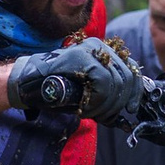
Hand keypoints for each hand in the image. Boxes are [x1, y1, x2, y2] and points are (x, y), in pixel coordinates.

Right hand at [5, 37, 142, 120]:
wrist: (28, 84)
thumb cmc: (57, 90)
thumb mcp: (89, 92)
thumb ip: (109, 94)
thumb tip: (130, 107)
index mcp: (104, 53)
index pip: (132, 70)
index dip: (135, 92)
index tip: (132, 109)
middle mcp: (100, 47)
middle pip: (127, 77)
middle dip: (118, 103)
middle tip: (105, 117)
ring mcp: (91, 49)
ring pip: (117, 82)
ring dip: (106, 105)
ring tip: (90, 111)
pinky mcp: (82, 56)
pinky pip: (104, 83)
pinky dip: (98, 100)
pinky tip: (85, 106)